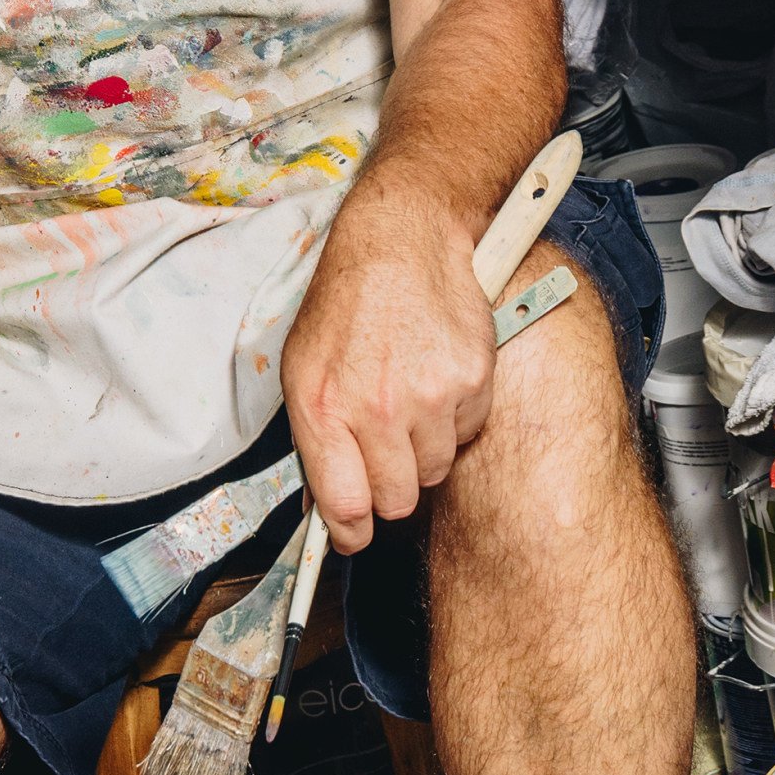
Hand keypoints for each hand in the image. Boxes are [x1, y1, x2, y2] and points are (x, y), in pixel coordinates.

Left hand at [281, 179, 496, 555]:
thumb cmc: (348, 302)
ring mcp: (428, 397)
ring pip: (435, 471)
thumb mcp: (304, 367)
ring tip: (409, 398)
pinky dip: (454, 416)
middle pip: (397, 500)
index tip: (355, 535)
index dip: (351, 533)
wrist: (403, 239)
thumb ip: (312, 438)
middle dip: (390, 485)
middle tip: (385, 449)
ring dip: (423, 448)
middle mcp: (375, 408)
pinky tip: (435, 375)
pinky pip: (466, 432)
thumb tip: (324, 504)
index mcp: (323, 408)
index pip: (343, 507)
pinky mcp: (471, 381)